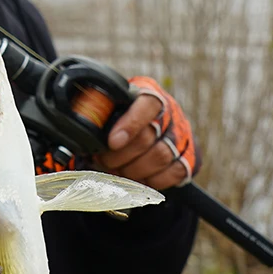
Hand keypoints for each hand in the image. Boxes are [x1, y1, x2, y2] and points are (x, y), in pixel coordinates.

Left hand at [94, 76, 200, 190]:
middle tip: (103, 161)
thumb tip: (83, 114)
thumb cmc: (122, 114)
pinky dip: (152, 180)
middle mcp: (170, 113)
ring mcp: (181, 135)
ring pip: (160, 157)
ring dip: (133, 169)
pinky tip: (135, 178)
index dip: (130, 124)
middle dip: (122, 154)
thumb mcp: (111, 103)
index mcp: (149, 94)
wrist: (150, 126)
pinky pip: (174, 173)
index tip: (112, 142)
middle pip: (149, 137)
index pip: (146, 105)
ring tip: (115, 170)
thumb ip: (99, 106)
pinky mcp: (189, 157)